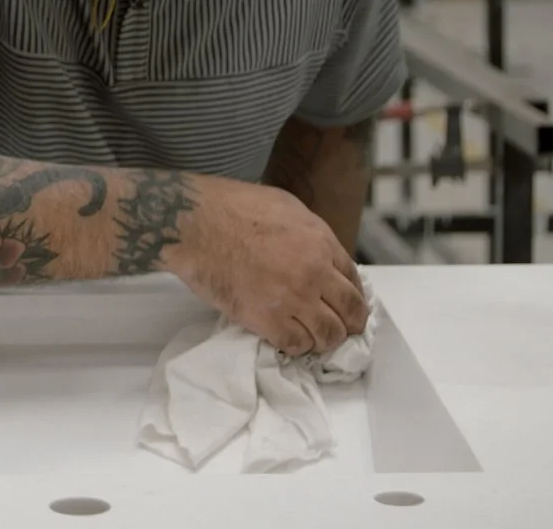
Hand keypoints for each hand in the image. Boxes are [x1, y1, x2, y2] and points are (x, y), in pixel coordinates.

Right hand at [166, 176, 366, 355]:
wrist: (197, 225)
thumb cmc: (233, 206)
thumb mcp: (287, 207)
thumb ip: (310, 234)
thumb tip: (319, 253)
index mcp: (321, 243)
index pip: (355, 281)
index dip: (353, 296)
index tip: (347, 305)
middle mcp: (314, 274)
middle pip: (351, 312)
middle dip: (350, 324)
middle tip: (341, 329)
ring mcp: (292, 299)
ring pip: (328, 335)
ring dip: (325, 339)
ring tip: (314, 337)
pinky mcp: (266, 320)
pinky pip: (296, 345)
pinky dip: (297, 346)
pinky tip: (289, 337)